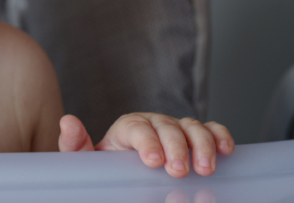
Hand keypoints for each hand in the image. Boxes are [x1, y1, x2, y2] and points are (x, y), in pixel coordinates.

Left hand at [58, 113, 233, 177]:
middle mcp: (153, 123)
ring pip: (192, 127)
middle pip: (167, 126)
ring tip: (205, 169)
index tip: (153, 161)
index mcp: (127, 127)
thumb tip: (67, 122)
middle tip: (179, 171)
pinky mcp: (194, 138)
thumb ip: (76, 143)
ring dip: (201, 145)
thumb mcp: (88, 159)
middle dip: (176, 147)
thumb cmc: (107, 166)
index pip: (137, 127)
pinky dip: (220, 136)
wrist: (122, 171)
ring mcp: (176, 129)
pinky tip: (226, 151)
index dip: (147, 142)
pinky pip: (211, 131)